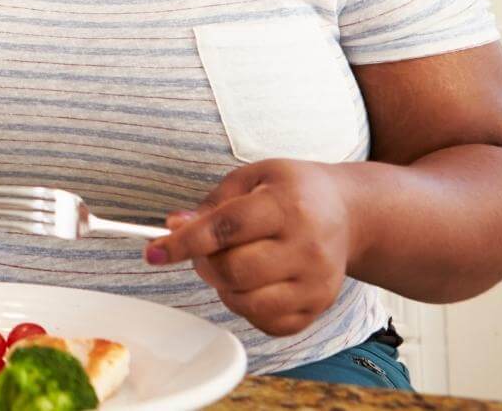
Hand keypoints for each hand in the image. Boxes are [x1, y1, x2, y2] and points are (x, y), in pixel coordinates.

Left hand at [146, 159, 352, 335]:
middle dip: (203, 263)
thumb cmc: (290, 190)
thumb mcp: (251, 178)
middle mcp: (306, 247)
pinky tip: (253, 282)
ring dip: (223, 287)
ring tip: (231, 263)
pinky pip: (266, 323)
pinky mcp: (318, 308)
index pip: (225, 229)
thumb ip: (210, 205)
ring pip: (246, 302)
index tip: (153, 251)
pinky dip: (246, 306)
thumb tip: (173, 228)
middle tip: (204, 251)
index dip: (184, 242)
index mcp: (286, 205)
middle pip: (233, 271)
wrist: (348, 213)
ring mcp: (316, 283)